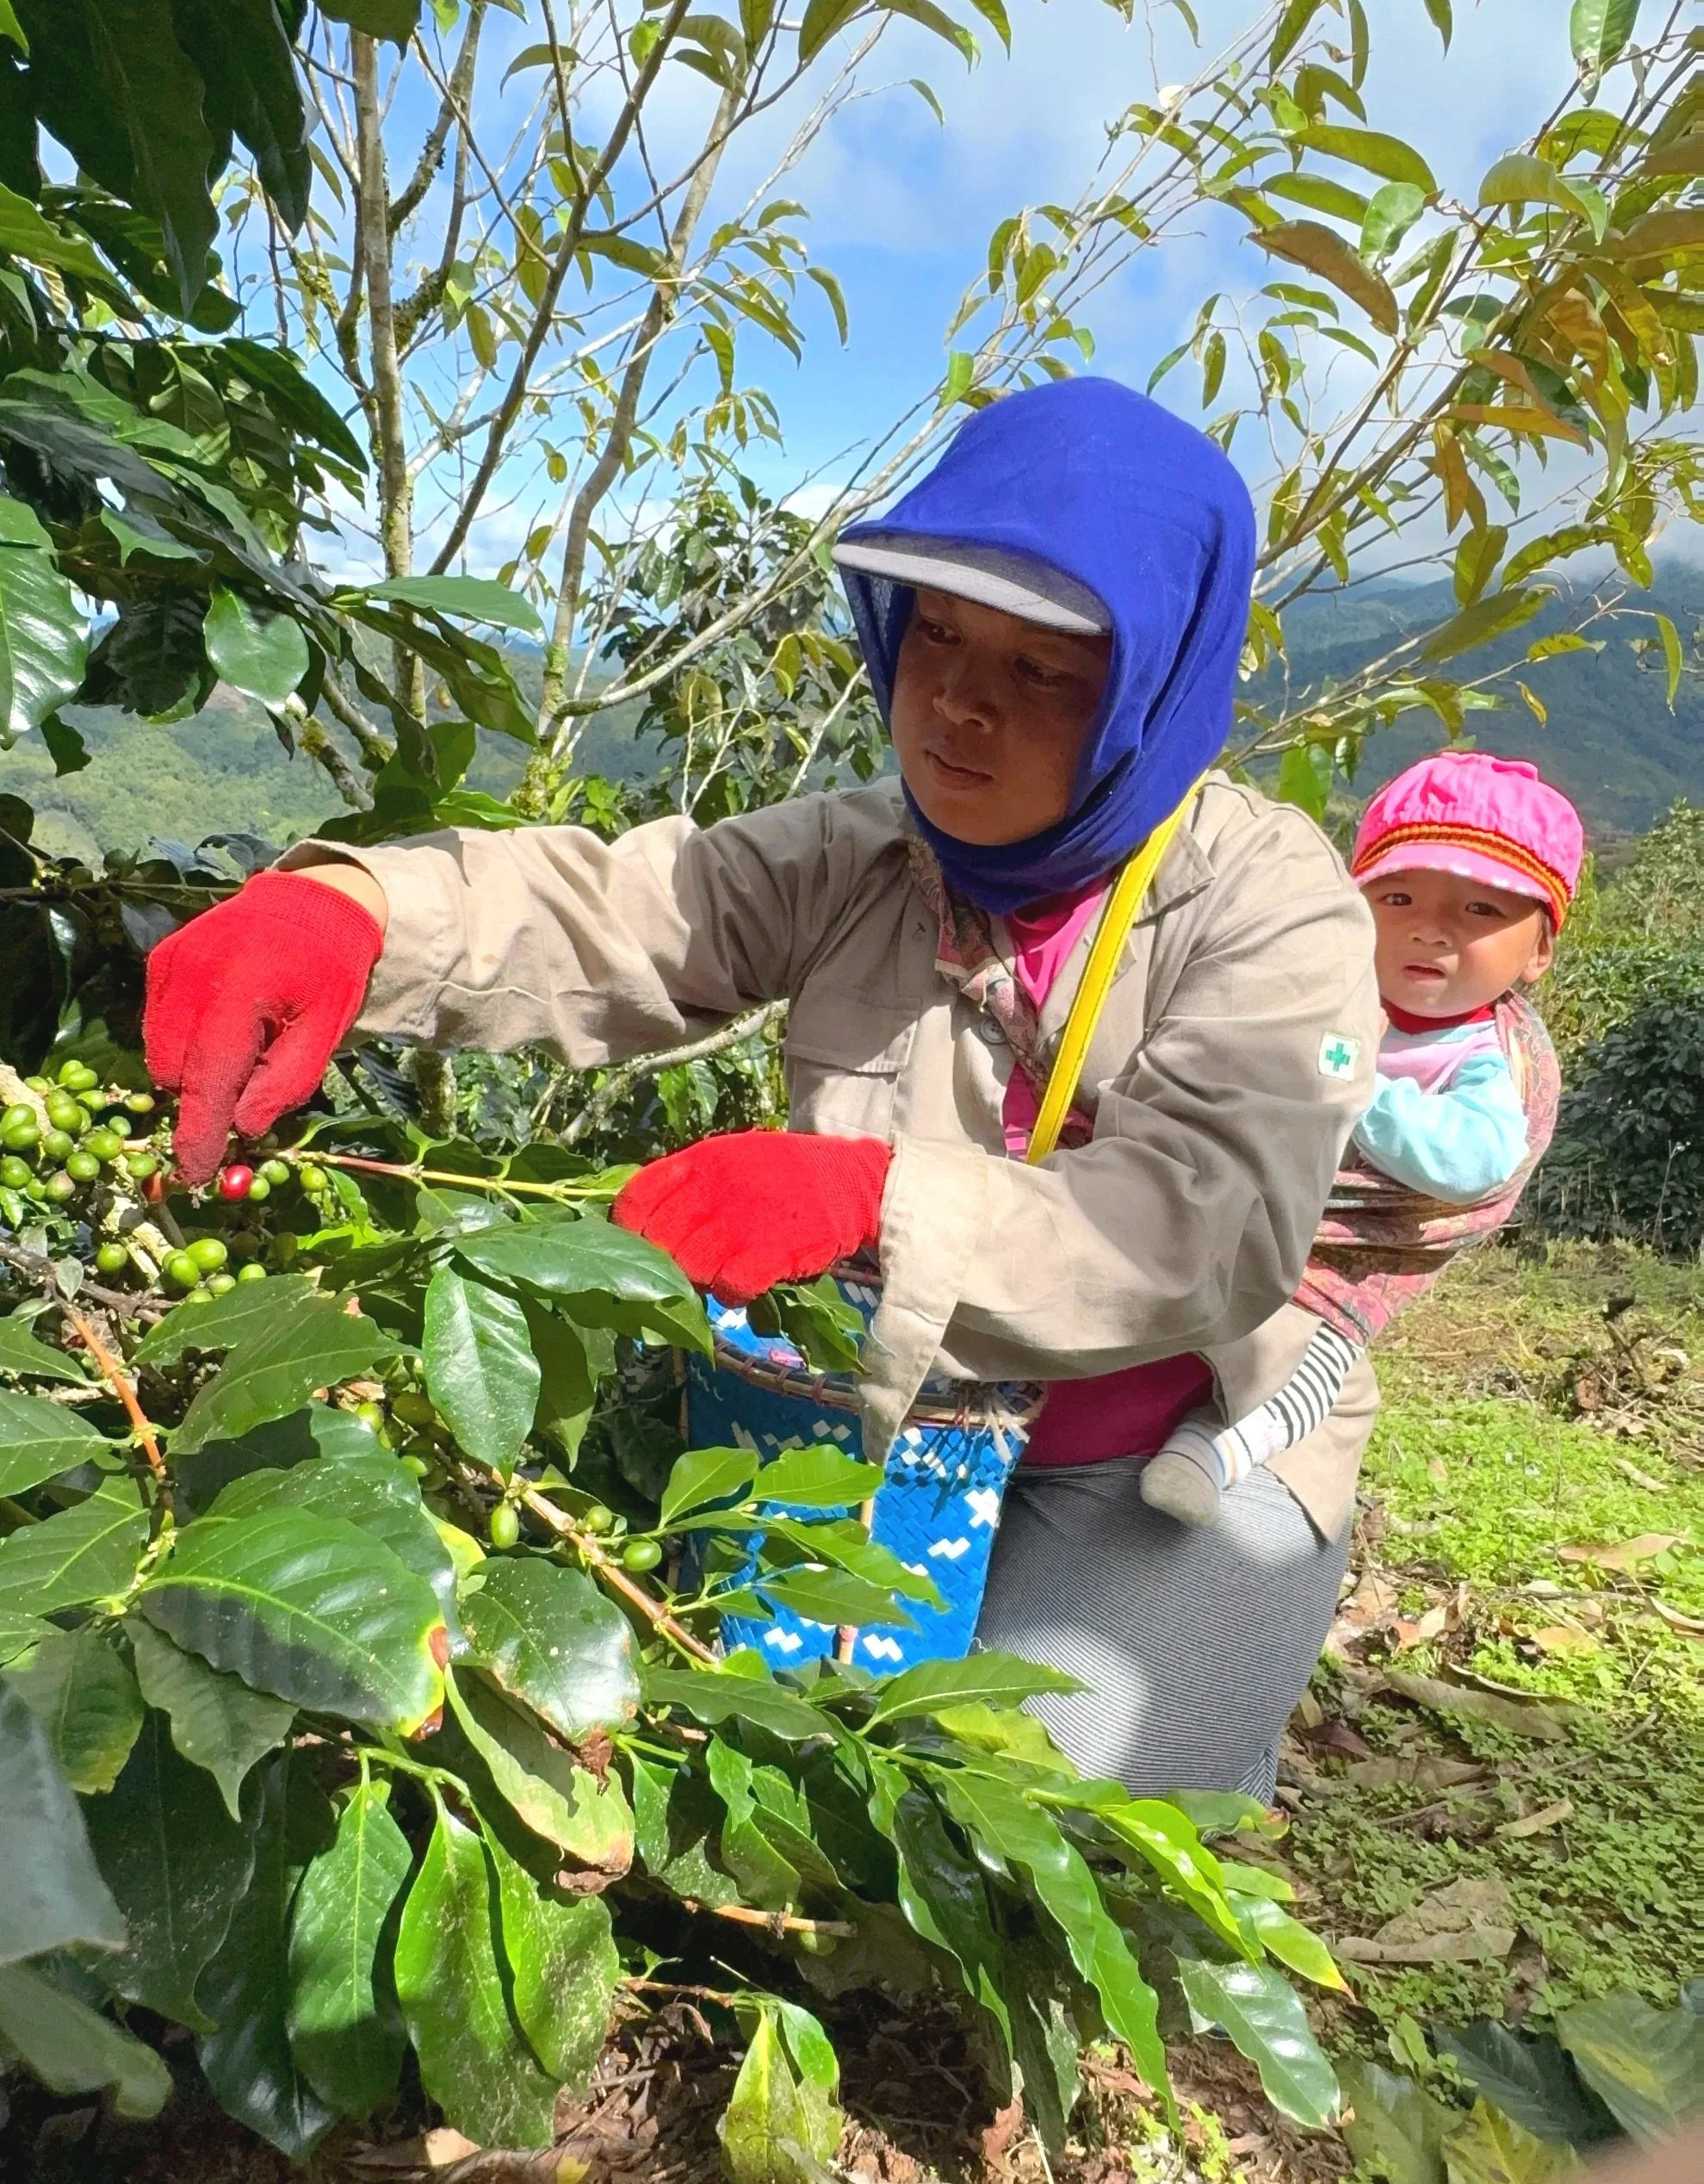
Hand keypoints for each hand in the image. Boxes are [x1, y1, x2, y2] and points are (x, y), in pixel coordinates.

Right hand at [143, 869, 385, 1183]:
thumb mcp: (325, 1030)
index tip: (194, 1175)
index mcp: (240, 991)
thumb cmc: (328, 971)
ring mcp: (170, 964)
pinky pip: (157, 1024)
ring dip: (192, 1070)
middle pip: (175, 1073)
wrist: (313, 901)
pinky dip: (183, 1040)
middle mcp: (192, 974)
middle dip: (202, 1098)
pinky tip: (222, 1024)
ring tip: (241, 1047)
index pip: (208, 1079)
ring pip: (159, 1052)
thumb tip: (244, 1130)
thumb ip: (286, 1083)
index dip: (198, 1133)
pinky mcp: (160, 960)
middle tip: (242, 1094)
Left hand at [612, 1130, 890, 1303]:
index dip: (629, 1229)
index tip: (635, 1245)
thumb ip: (691, 1184)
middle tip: (686, 1268)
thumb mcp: (733, 1159)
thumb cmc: (787, 1175)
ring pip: (690, 1268)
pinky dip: (731, 1294)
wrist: (852, 1181)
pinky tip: (744, 1285)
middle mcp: (715, 1187)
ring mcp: (743, 1219)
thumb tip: (644, 1223)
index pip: (637, 1198)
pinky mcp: (771, 1250)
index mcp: (702, 1160)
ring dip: (699, 1280)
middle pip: (660, 1242)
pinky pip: (728, 1287)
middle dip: (666, 1262)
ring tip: (720, 1274)